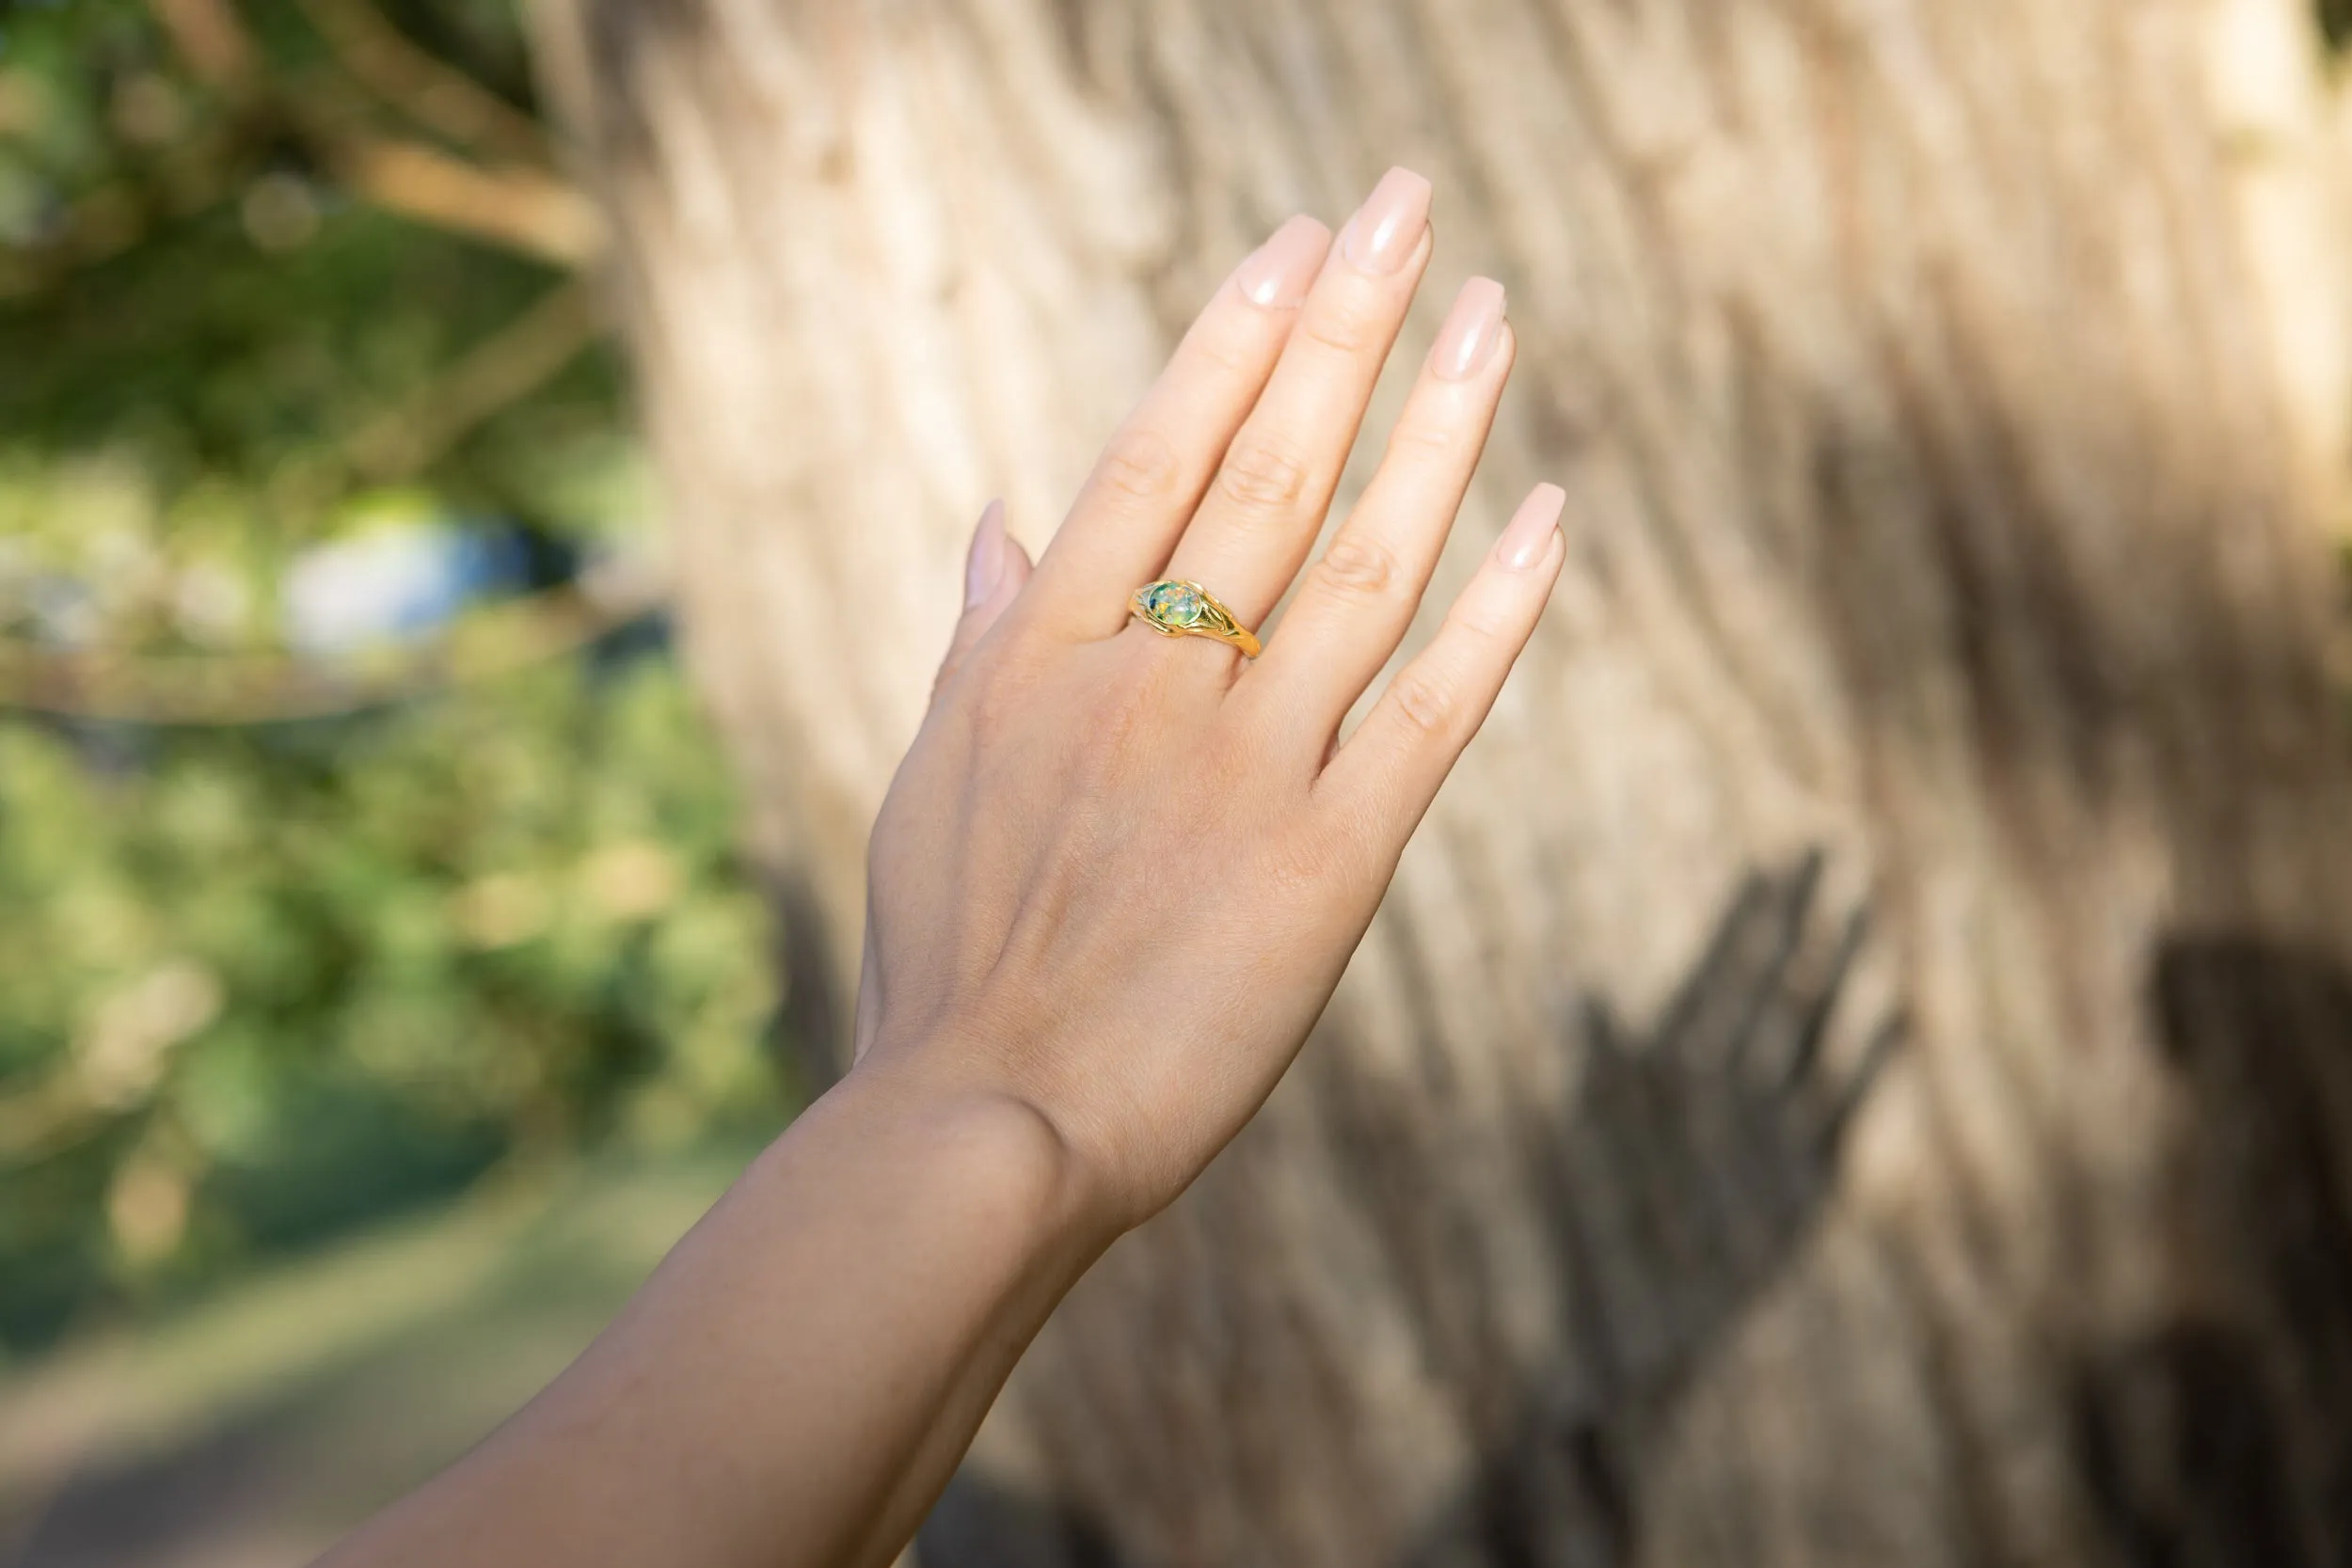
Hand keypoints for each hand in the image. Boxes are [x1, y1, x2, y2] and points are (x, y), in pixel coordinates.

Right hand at [854, 166, 1565, 1234]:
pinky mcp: (1330, 864)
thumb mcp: (931, 780)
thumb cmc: (944, 966)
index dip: (1236, 340)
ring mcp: (1245, 766)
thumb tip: (997, 517)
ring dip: (1437, 427)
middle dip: (1344, 323)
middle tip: (1407, 200)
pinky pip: (1434, 710)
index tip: (1297, 243)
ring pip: (1366, 560)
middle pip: (1269, 468)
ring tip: (1492, 316)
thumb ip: (978, 639)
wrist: (984, 1130)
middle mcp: (1152, 683)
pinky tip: (1552, 517)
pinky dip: (1499, 610)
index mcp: (1045, 653)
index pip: (1156, 455)